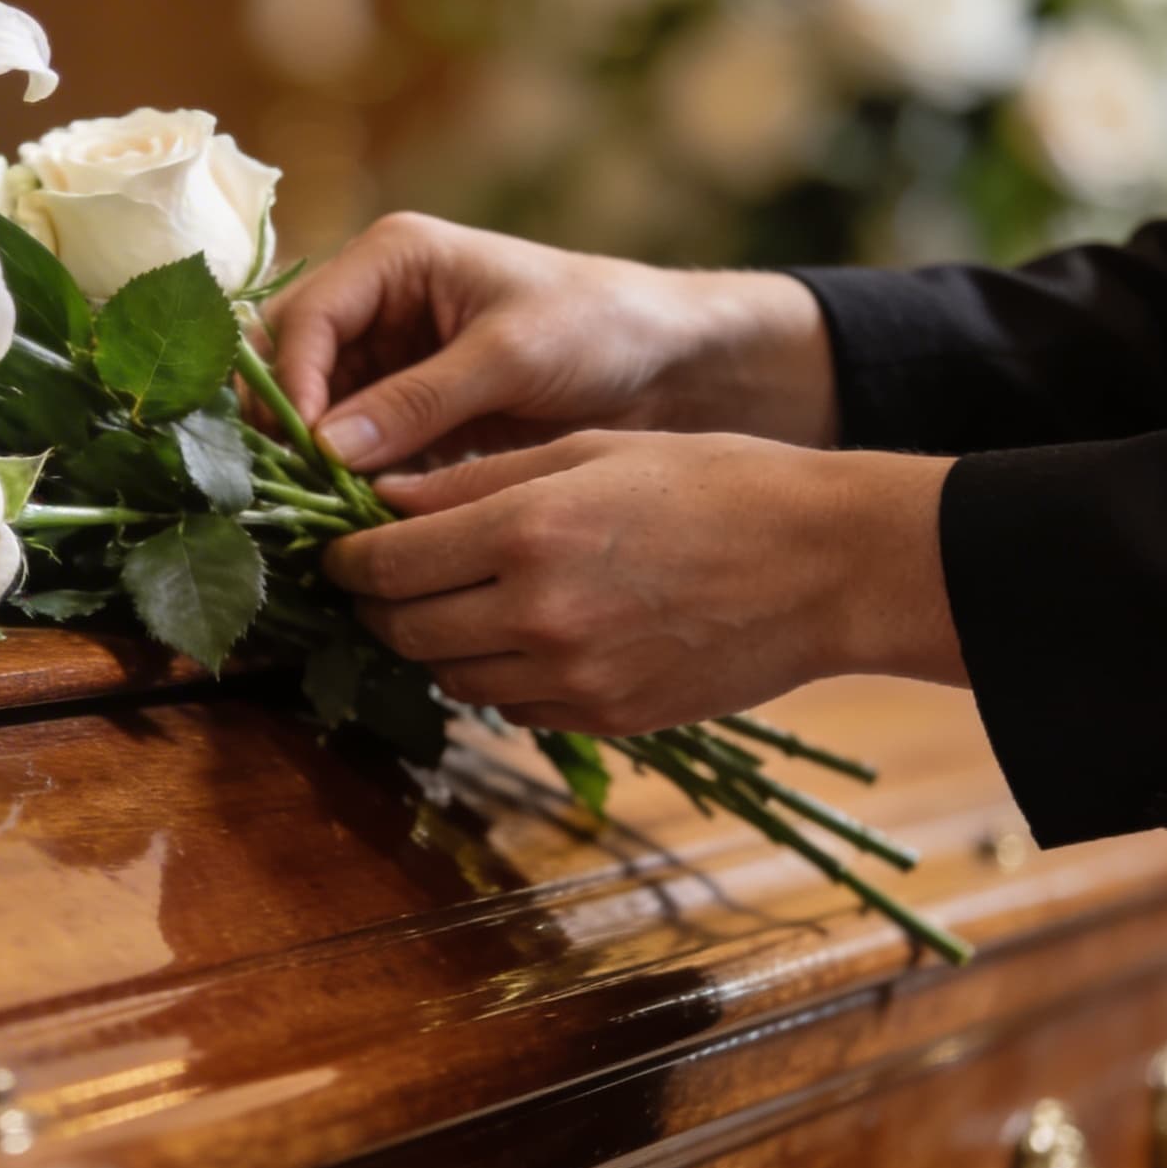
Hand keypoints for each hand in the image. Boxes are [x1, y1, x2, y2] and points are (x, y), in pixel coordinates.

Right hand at [262, 213, 838, 474]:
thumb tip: (327, 447)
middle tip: (289, 490)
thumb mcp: (512, 355)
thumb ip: (419, 398)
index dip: (289, 384)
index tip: (305, 451)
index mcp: (392, 259)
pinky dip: (342, 479)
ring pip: (307, 410)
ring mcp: (384, 358)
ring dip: (305, 459)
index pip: (303, 319)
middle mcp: (373, 302)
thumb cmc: (601, 326)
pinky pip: (348, 445)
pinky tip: (346, 520)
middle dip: (280, 423)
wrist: (669, 365)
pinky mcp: (402, 410)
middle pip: (285, 361)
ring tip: (314, 515)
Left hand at [322, 431, 962, 734]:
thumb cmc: (711, 483)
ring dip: (435, 644)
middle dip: (378, 604)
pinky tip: (523, 636)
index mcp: (526, 529)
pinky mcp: (604, 717)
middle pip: (402, 629)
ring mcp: (571, 675)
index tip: (341, 550)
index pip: (385, 564)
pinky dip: (498, 677)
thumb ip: (472, 482)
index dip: (347, 559)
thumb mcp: (587, 450)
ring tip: (456, 603)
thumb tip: (378, 501)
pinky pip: (510, 708)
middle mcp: (537, 611)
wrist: (825, 564)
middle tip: (383, 579)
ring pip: (448, 677)